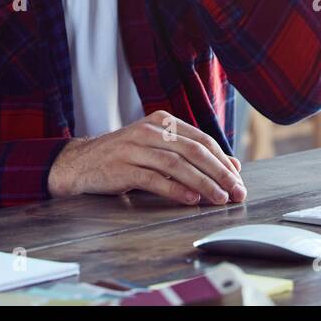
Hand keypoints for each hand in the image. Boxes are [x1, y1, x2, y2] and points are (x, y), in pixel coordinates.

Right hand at [48, 109, 246, 206]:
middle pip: (194, 151)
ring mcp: (135, 148)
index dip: (223, 159)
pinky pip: (154, 179)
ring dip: (202, 184)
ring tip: (219, 198)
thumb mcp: (158, 147)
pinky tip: (191, 200)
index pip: (201, 139)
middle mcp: (150, 131)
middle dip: (219, 173)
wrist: (81, 162)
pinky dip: (175, 190)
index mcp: (162, 121)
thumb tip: (232, 165)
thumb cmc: (126, 156)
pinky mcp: (122, 167)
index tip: (238, 179)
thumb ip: (191, 154)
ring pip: (177, 165)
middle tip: (236, 192)